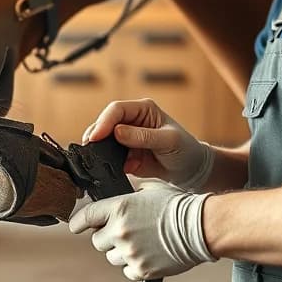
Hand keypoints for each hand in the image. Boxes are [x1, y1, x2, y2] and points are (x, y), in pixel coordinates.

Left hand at [68, 181, 215, 280]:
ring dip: (121, 252)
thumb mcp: (149, 190)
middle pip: (97, 241)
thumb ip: (128, 198)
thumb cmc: (178, 205)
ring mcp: (129, 252)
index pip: (86, 216)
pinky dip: (135, 265)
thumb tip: (118, 203)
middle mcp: (120, 231)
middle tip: (124, 233)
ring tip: (141, 242)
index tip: (75, 226)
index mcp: (119, 207)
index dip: (77, 222)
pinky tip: (148, 254)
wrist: (199, 226)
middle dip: (107, 237)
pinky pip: (127, 271)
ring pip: (111, 257)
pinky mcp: (141, 269)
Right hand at [82, 98, 213, 190]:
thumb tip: (118, 132)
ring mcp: (128, 138)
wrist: (192, 171)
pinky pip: (110, 157)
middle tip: (89, 150)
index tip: (96, 137)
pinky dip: (107, 163)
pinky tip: (109, 168)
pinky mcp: (126, 155)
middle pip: (106, 123)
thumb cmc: (186, 150)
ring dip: (100, 150)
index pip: (117, 110)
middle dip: (96, 135)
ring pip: (104, 140)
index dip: (104, 122)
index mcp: (143, 109)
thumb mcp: (168, 141)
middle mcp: (132, 121)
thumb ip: (143, 136)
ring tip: (95, 160)